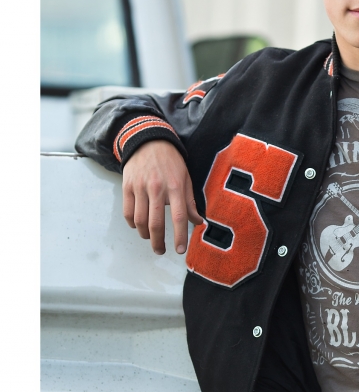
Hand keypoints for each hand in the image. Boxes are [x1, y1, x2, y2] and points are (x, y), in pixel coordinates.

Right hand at [122, 140, 201, 254]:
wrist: (148, 141)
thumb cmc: (171, 161)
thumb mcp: (186, 178)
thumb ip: (190, 202)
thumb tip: (198, 222)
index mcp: (175, 186)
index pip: (178, 216)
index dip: (180, 236)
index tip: (180, 250)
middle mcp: (157, 188)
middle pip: (155, 223)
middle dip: (158, 242)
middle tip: (161, 251)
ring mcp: (140, 187)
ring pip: (139, 221)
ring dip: (145, 235)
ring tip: (151, 239)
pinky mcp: (127, 187)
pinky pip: (128, 212)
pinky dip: (133, 224)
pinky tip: (139, 226)